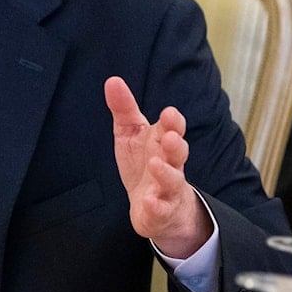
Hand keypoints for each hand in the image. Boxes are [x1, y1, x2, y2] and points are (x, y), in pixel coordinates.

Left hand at [105, 76, 212, 257]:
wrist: (159, 207)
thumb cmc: (145, 162)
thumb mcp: (131, 133)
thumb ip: (124, 109)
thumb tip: (112, 80)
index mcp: (162, 142)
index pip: (172, 129)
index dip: (172, 122)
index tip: (168, 113)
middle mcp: (170, 164)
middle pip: (178, 153)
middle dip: (176, 144)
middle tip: (171, 137)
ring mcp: (166, 189)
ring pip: (172, 180)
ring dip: (166, 172)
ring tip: (156, 164)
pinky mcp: (159, 211)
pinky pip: (160, 209)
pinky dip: (156, 205)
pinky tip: (149, 201)